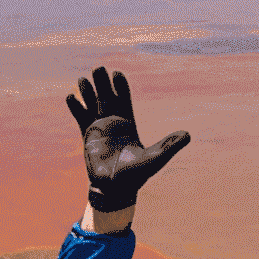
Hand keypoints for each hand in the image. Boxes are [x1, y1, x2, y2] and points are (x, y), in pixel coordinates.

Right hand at [66, 66, 190, 211]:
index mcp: (128, 123)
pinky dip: (76, 107)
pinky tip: (70, 97)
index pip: (124, 99)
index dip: (120, 86)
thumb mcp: (154, 160)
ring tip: (82, 79)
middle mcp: (113, 123)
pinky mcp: (87, 137)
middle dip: (102, 82)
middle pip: (107, 97)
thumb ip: (168, 146)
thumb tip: (188, 136)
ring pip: (92, 104)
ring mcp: (99, 129)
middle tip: (98, 68)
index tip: (117, 74)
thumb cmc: (135, 176)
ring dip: (87, 91)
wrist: (114, 189)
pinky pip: (80, 118)